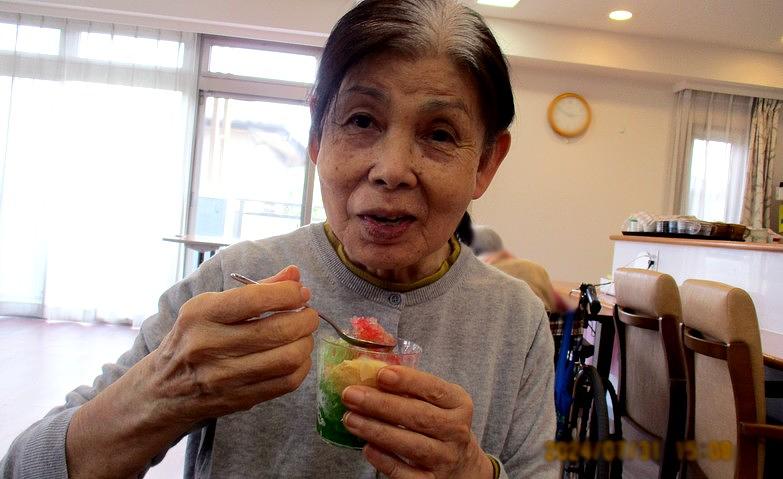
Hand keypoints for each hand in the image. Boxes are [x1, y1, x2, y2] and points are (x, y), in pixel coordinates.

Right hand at [145, 265, 318, 425]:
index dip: (288, 293)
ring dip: (306, 343)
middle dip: (305, 319)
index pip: (255, 299)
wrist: (163, 390)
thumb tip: (294, 274)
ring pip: (287, 358)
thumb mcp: (211, 307)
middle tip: (308, 314)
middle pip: (277, 330)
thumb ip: (255, 288)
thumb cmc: (193, 338)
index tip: (300, 292)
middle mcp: (209, 345)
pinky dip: (302, 367)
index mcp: (201, 314)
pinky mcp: (238, 399)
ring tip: (303, 336)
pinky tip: (297, 357)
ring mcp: (223, 377)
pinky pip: (286, 383)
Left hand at [340, 367, 494, 478]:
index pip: (434, 389)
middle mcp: (456, 431)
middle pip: (419, 416)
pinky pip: (407, 473)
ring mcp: (445, 458)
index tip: (381, 374)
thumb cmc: (440, 423)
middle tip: (351, 395)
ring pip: (411, 445)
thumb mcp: (437, 402)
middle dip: (381, 404)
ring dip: (377, 430)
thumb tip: (369, 372)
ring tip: (350, 419)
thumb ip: (411, 388)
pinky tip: (367, 448)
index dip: (408, 380)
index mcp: (458, 404)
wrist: (463, 466)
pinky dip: (386, 461)